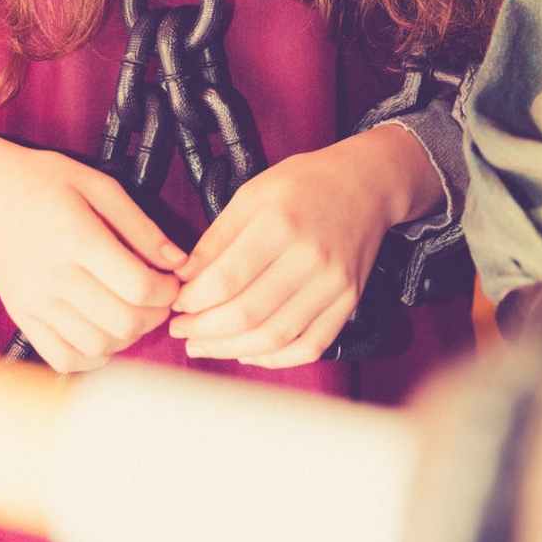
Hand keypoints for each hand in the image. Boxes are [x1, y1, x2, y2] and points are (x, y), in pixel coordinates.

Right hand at [0, 150, 186, 373]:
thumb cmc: (43, 181)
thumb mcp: (98, 185)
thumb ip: (140, 226)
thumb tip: (177, 261)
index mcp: (78, 240)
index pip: (138, 286)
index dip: (167, 290)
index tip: (171, 279)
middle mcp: (56, 278)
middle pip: (123, 321)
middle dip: (155, 315)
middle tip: (158, 297)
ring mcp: (36, 303)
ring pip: (98, 346)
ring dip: (127, 336)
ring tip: (132, 311)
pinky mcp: (22, 318)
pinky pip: (63, 359)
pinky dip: (92, 357)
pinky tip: (103, 334)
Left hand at [169, 126, 442, 367]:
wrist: (365, 184)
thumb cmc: (304, 183)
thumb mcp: (252, 193)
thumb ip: (217, 237)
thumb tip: (185, 278)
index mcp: (280, 223)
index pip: (226, 279)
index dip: (194, 301)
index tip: (176, 304)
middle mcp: (310, 258)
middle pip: (248, 314)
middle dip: (204, 330)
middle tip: (180, 331)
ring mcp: (333, 284)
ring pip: (275, 337)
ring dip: (231, 349)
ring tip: (203, 346)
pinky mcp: (348, 302)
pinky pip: (309, 346)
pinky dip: (274, 358)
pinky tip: (248, 353)